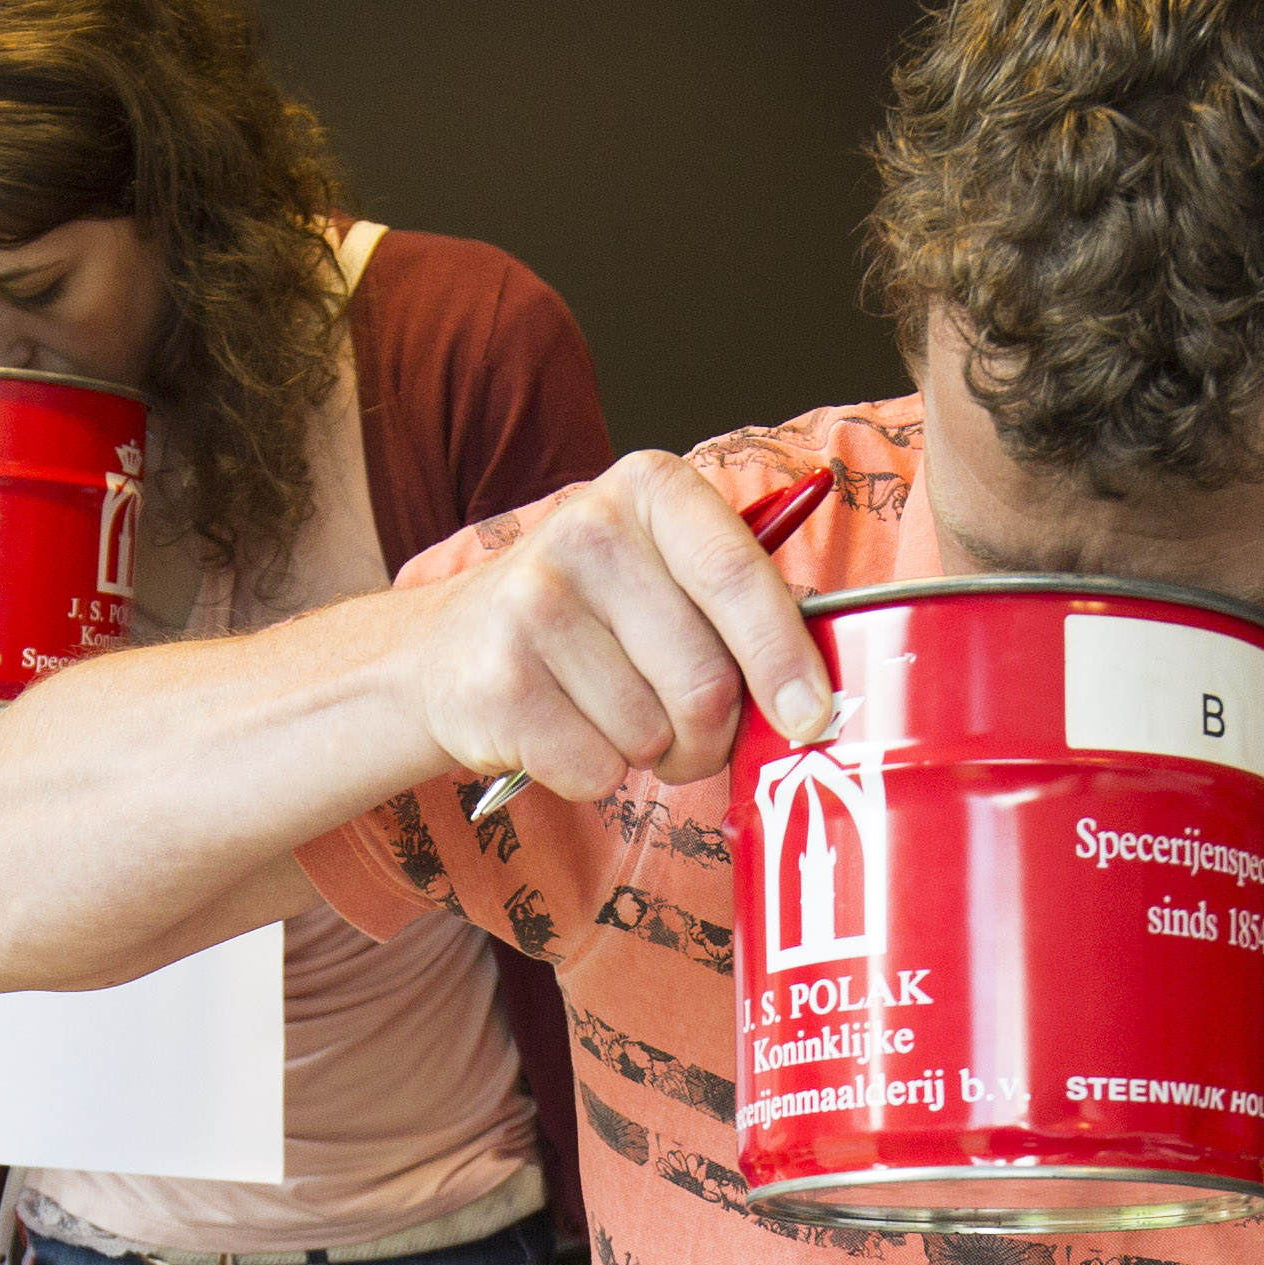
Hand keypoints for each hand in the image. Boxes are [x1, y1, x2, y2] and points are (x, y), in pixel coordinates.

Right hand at [402, 452, 834, 802]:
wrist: (446, 647)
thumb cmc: (590, 618)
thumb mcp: (662, 571)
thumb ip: (740, 607)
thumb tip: (817, 700)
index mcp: (651, 488)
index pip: (737, 575)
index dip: (783, 657)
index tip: (813, 718)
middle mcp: (587, 531)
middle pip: (705, 679)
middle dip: (711, 735)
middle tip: (689, 734)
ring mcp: (533, 606)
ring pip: (652, 734)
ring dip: (649, 754)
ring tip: (612, 717)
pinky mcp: (498, 684)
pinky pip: (595, 771)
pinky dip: (594, 776)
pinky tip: (564, 731)